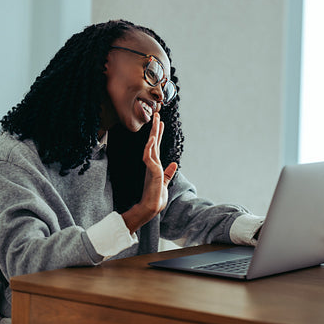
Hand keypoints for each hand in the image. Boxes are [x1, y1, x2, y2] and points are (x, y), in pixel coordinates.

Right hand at [122, 113, 177, 233]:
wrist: (151, 208)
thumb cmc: (156, 197)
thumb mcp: (164, 182)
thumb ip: (168, 173)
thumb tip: (174, 164)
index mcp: (155, 165)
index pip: (156, 146)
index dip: (158, 134)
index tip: (160, 123)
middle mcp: (152, 164)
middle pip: (153, 143)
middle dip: (155, 129)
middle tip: (157, 115)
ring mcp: (151, 167)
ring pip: (151, 147)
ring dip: (153, 134)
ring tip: (156, 122)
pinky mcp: (152, 173)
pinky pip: (149, 158)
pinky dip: (150, 148)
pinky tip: (152, 140)